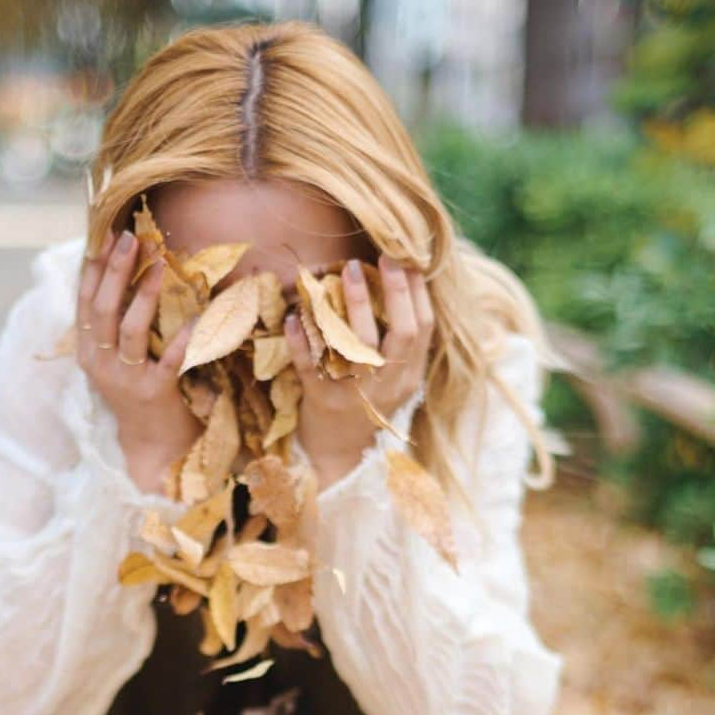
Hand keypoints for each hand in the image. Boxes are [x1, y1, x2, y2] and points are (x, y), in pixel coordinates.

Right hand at [77, 228, 198, 495]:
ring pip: (129, 330)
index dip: (94, 266)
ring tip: (159, 262)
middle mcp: (100, 364)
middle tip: (131, 237)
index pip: (84, 300)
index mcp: (88, 351)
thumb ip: (114, 324)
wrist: (153, 445)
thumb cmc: (139, 393)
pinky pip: (168, 360)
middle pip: (103, 309)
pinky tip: (196, 317)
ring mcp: (125, 380)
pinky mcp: (154, 393)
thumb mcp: (117, 358)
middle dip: (116, 270)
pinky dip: (182, 338)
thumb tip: (123, 271)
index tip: (105, 231)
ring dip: (144, 293)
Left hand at [284, 254, 434, 490]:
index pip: (422, 330)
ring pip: (358, 345)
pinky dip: (300, 340)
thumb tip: (400, 288)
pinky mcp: (321, 400)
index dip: (417, 293)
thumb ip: (399, 347)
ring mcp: (354, 394)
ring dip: (353, 304)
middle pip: (400, 334)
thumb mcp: (392, 382)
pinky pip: (310, 366)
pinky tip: (292, 317)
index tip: (407, 260)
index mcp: (407, 378)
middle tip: (381, 256)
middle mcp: (386, 386)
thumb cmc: (364, 409)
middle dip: (394, 290)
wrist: (338, 458)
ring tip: (344, 270)